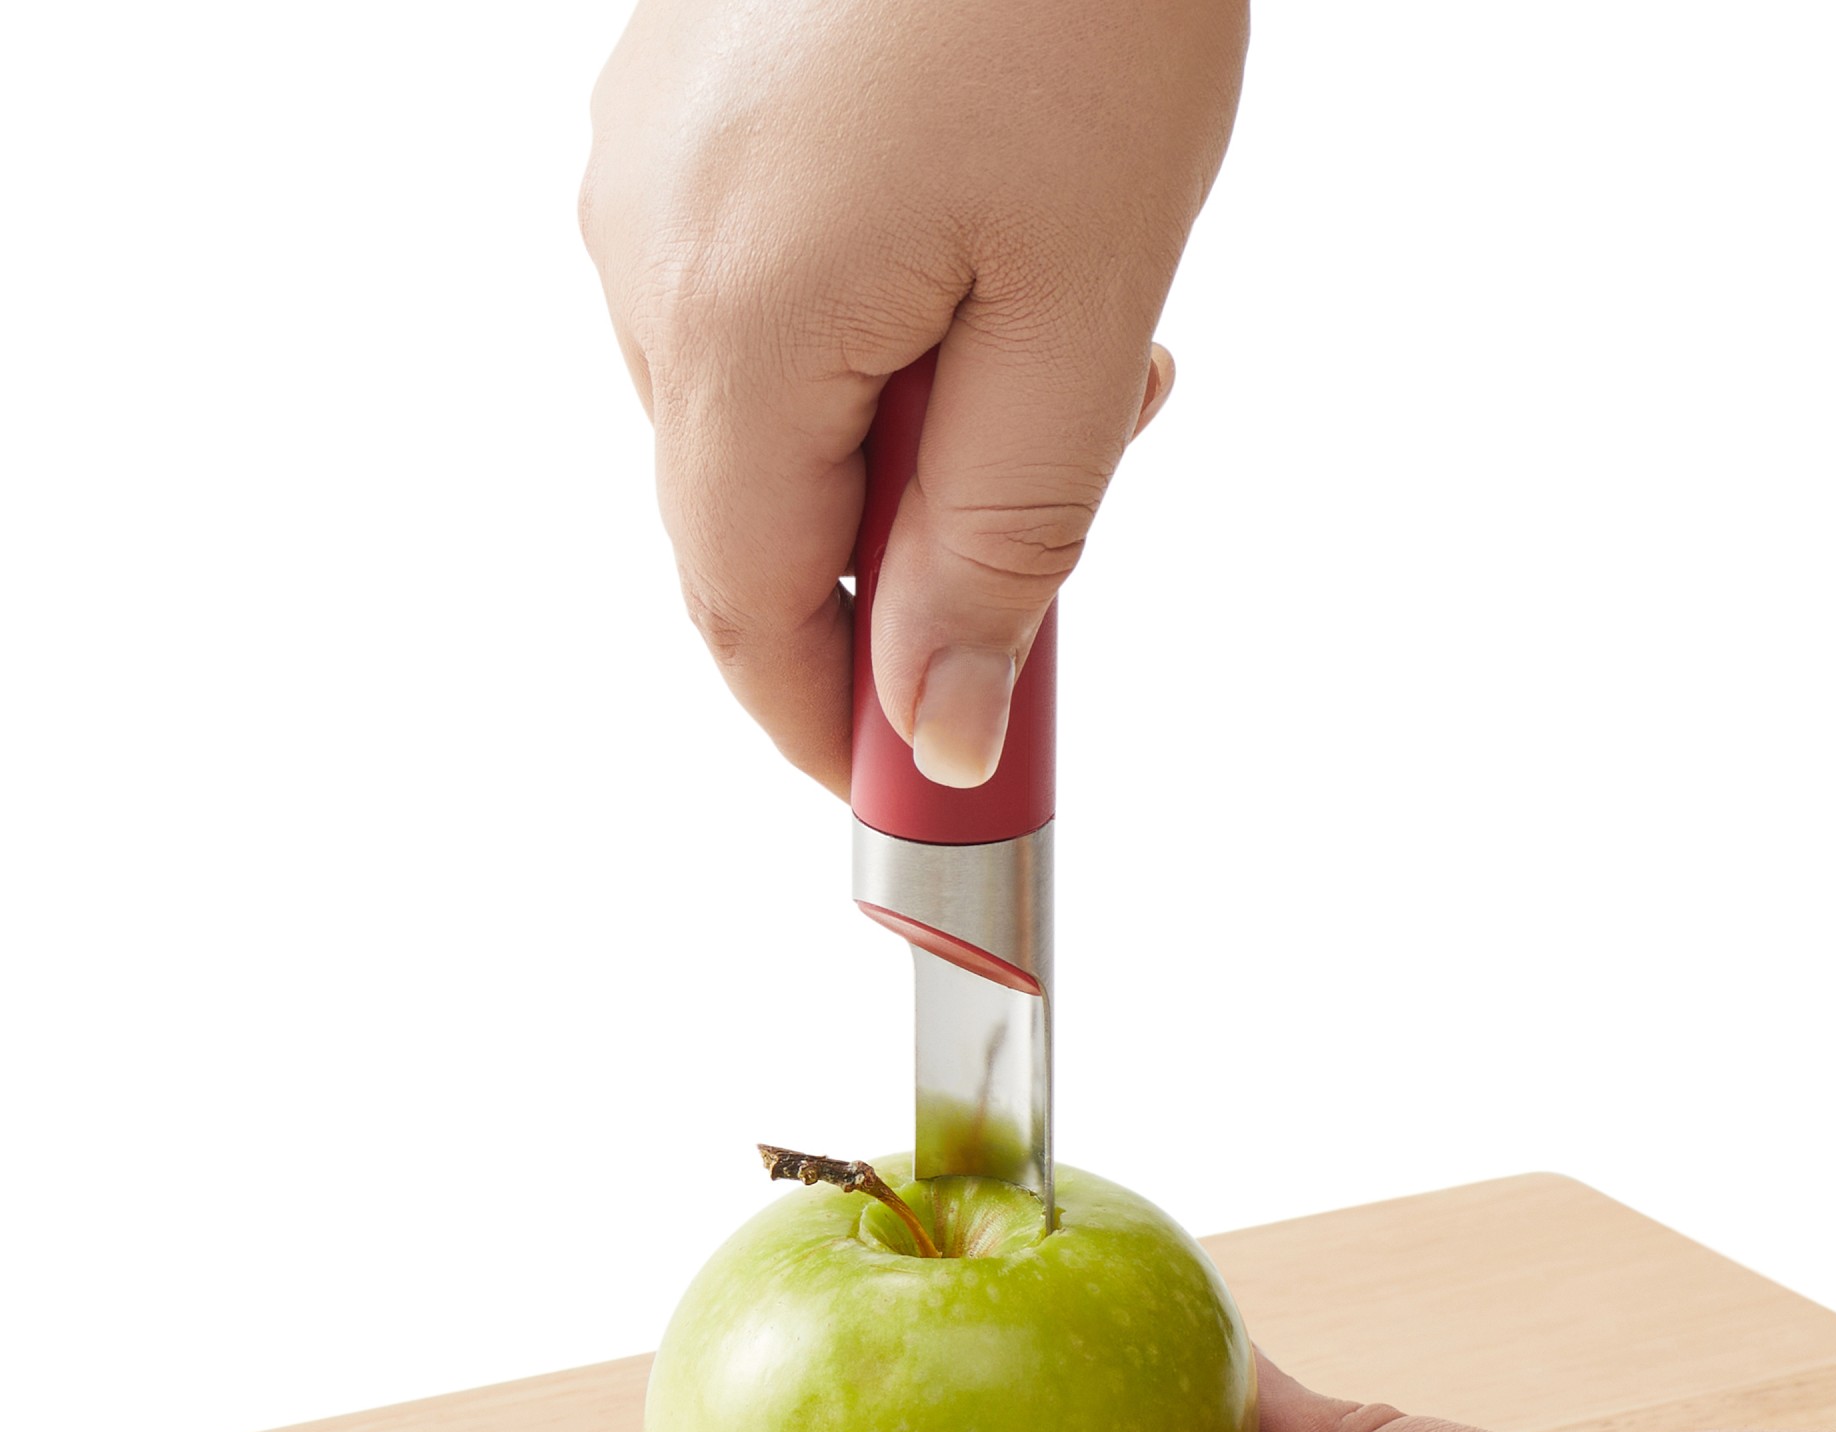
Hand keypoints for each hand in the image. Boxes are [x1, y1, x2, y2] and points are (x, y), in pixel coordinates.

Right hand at [580, 0, 1244, 791]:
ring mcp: (644, 180)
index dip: (830, 729)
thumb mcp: (1084, 309)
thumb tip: (937, 726)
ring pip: (764, 423)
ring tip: (1061, 356)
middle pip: (753, 524)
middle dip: (899, 578)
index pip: (749, 614)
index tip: (917, 792)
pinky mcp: (679, 129)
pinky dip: (874, 354)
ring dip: (905, 454)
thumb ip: (1000, 546)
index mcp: (732, 319)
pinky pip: (759, 314)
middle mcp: (643, 253)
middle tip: (1052, 548)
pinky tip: (985, 282)